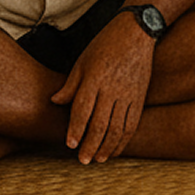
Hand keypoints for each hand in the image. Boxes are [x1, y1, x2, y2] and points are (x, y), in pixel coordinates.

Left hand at [50, 20, 154, 162]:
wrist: (136, 33)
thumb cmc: (105, 46)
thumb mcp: (82, 61)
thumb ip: (70, 85)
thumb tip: (54, 102)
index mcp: (94, 78)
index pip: (83, 109)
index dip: (76, 129)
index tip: (70, 145)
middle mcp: (112, 89)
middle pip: (101, 124)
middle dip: (91, 145)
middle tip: (83, 160)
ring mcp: (128, 95)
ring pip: (118, 128)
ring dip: (107, 147)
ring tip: (97, 159)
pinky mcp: (140, 98)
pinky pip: (132, 124)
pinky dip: (124, 140)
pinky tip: (115, 150)